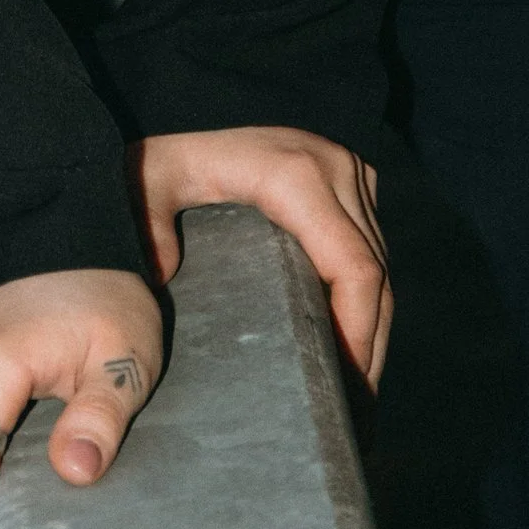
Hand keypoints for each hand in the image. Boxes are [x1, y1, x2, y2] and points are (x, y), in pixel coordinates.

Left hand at [133, 125, 391, 389]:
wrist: (184, 108)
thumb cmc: (163, 158)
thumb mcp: (150, 187)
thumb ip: (148, 228)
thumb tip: (165, 276)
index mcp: (296, 175)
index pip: (354, 268)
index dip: (358, 336)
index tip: (345, 394)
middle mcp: (334, 169)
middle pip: (375, 277)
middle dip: (369, 351)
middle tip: (354, 420)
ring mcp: (347, 172)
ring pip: (379, 268)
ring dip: (373, 332)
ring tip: (354, 399)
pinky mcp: (349, 182)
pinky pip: (369, 250)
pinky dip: (366, 303)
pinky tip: (350, 350)